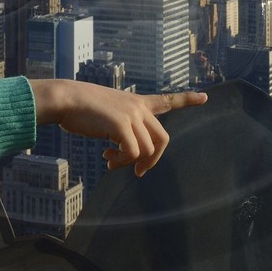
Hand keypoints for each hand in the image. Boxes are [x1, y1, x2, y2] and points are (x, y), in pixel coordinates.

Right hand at [30, 80, 207, 176]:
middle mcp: (138, 107)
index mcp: (136, 102)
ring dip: (129, 162)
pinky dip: (121, 161)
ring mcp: (131, 115)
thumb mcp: (108, 114)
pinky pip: (132, 153)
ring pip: (146, 150)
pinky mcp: (121, 124)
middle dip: (153, 160)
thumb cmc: (81, 109)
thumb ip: (123, 128)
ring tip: (111, 161)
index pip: (166, 100)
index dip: (186, 100)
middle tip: (139, 172)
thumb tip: (129, 154)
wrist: (66, 99)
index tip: (205, 97)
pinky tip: (107, 158)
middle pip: (162, 140)